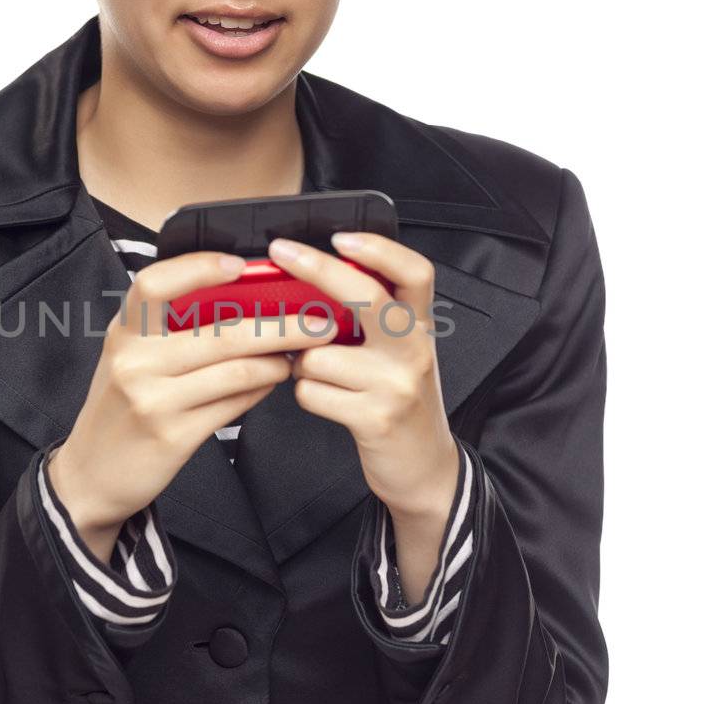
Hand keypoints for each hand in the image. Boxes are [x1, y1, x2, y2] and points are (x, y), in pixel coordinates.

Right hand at [47, 248, 335, 537]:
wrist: (90, 475)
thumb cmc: (120, 407)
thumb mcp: (129, 359)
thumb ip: (169, 330)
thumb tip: (243, 300)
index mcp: (123, 332)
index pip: (155, 284)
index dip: (198, 268)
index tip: (241, 265)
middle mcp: (135, 362)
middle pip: (221, 333)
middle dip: (282, 324)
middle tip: (319, 320)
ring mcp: (154, 401)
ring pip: (237, 370)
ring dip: (278, 361)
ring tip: (299, 355)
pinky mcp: (174, 436)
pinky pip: (233, 404)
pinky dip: (261, 390)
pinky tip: (273, 382)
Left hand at [266, 231, 459, 526]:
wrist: (423, 467)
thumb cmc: (397, 400)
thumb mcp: (397, 352)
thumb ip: (371, 319)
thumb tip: (311, 281)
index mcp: (419, 326)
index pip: (415, 272)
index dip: (380, 249)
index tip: (341, 236)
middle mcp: (413, 349)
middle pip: (366, 296)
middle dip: (317, 269)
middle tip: (281, 251)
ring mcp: (397, 384)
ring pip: (319, 354)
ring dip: (304, 364)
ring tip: (323, 376)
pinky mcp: (375, 418)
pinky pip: (311, 391)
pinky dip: (307, 395)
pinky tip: (326, 400)